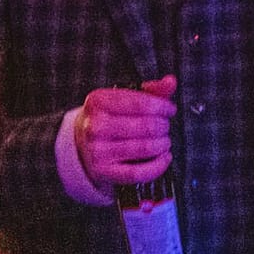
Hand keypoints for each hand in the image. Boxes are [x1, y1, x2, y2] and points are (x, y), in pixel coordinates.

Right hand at [74, 75, 177, 191]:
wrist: (83, 144)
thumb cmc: (108, 119)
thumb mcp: (123, 99)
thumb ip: (150, 91)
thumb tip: (170, 82)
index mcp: (98, 102)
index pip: (141, 103)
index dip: (163, 107)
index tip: (169, 110)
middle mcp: (96, 126)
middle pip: (147, 126)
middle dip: (163, 126)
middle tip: (163, 126)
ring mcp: (98, 150)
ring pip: (146, 148)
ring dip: (163, 144)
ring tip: (163, 141)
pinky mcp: (104, 171)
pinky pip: (139, 172)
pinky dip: (159, 165)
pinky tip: (164, 157)